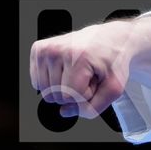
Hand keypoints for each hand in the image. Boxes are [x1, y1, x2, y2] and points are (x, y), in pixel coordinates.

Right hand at [29, 18, 149, 119]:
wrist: (109, 38)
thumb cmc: (111, 60)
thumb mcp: (113, 89)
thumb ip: (91, 108)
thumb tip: (64, 111)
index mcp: (78, 57)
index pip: (70, 97)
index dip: (85, 95)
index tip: (94, 80)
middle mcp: (58, 50)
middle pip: (55, 95)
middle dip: (73, 92)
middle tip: (86, 76)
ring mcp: (46, 49)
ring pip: (45, 91)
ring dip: (63, 87)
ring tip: (78, 72)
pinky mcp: (38, 50)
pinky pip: (37, 82)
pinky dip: (52, 81)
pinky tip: (66, 69)